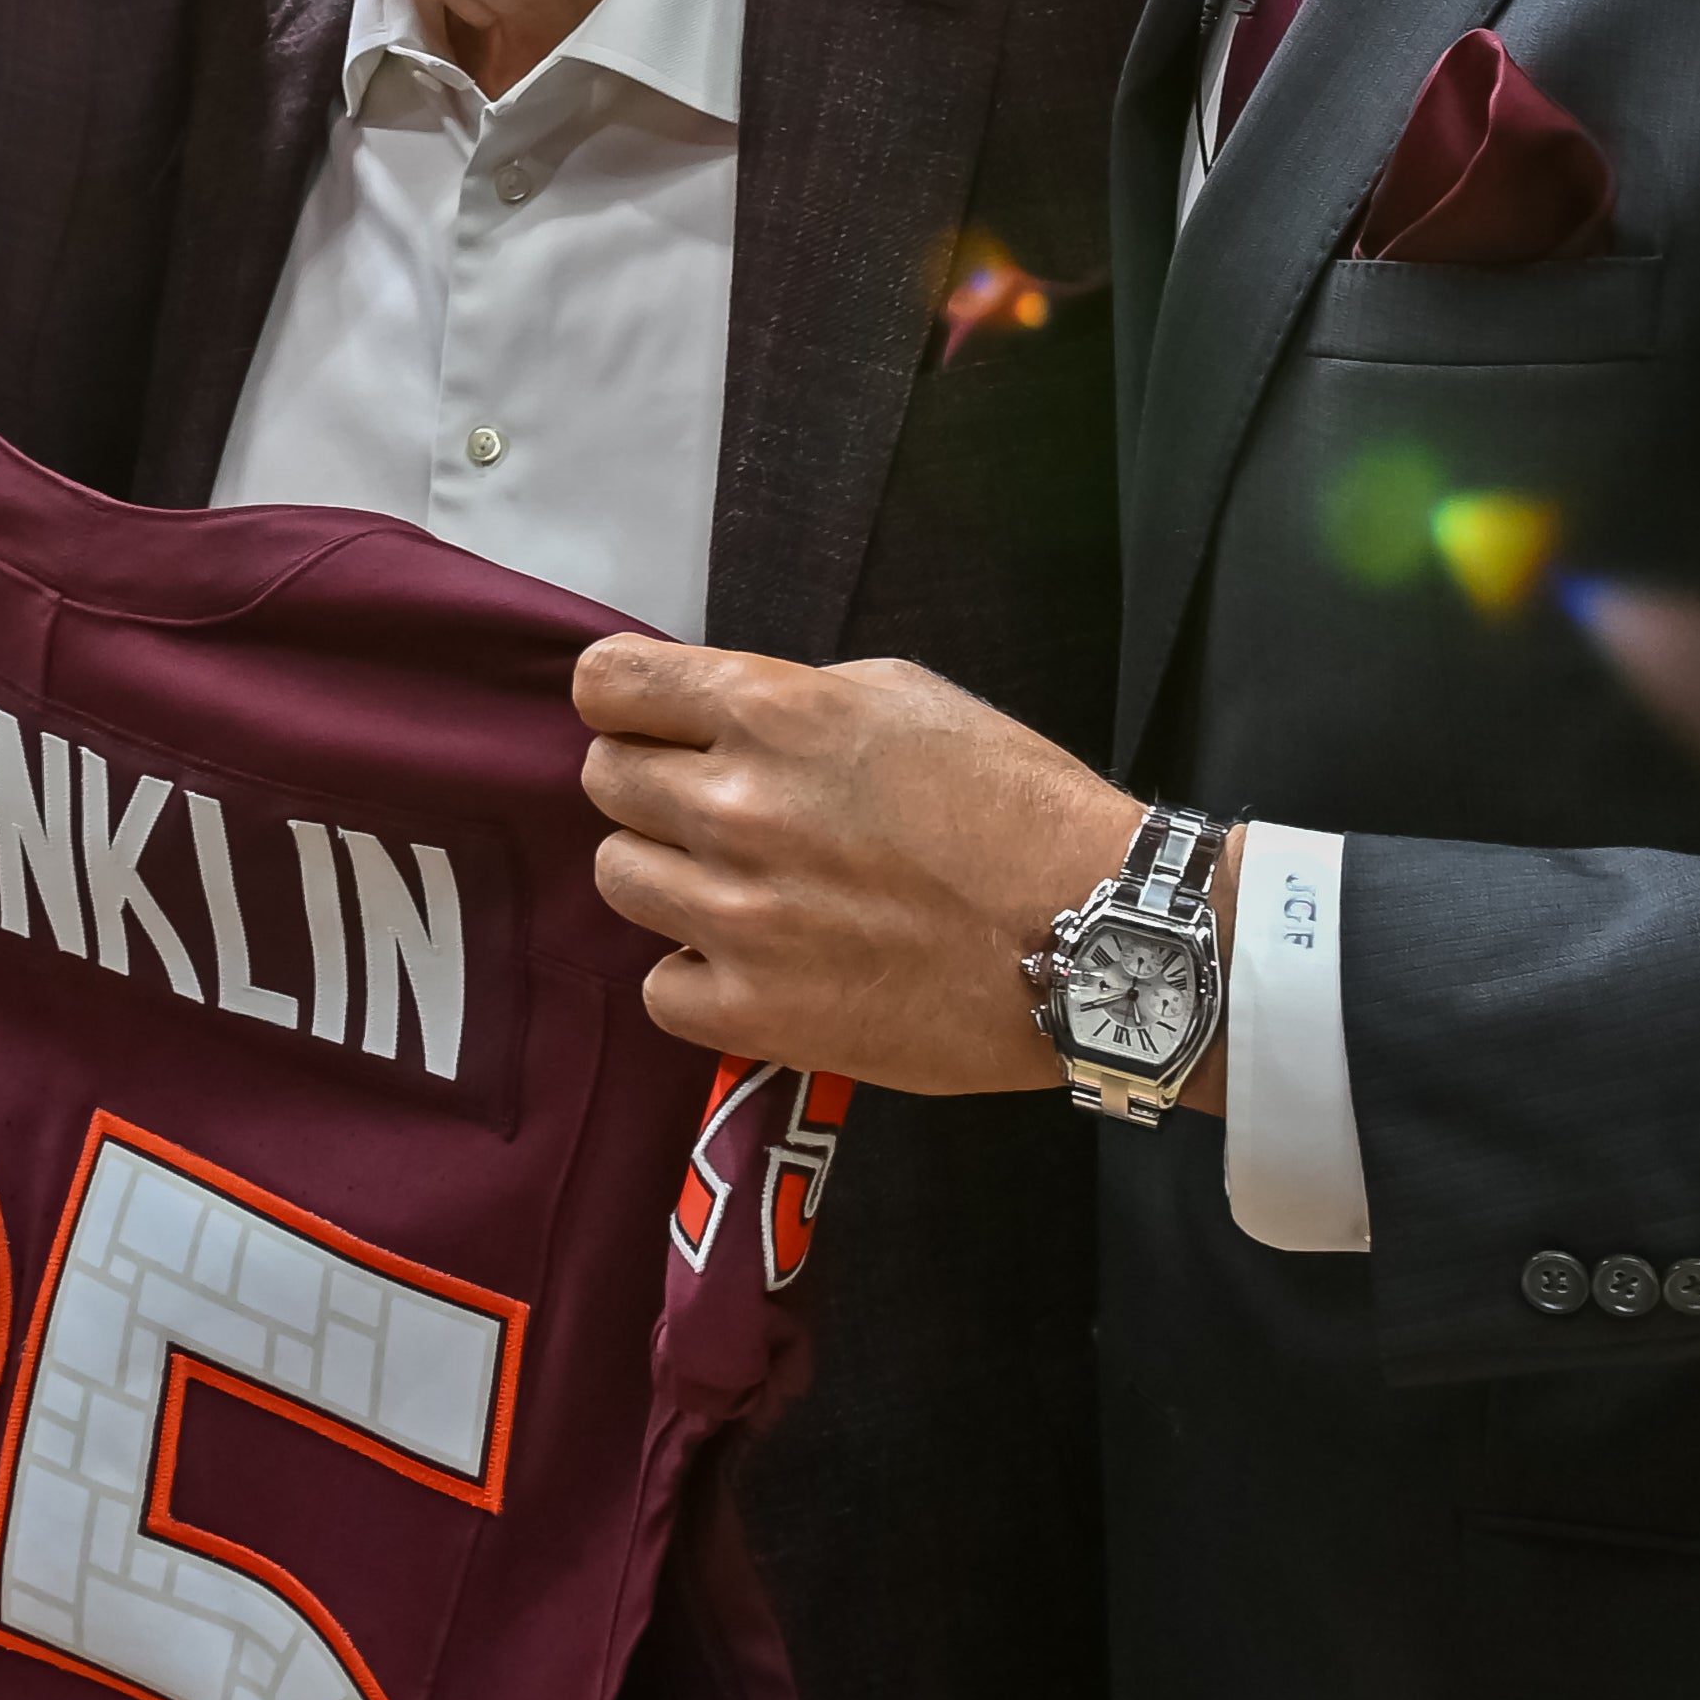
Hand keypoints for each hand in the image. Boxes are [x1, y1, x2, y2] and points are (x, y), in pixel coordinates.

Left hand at [576, 639, 1150, 1096]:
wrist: (1095, 933)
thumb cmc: (1015, 802)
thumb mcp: (904, 697)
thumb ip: (792, 702)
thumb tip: (719, 721)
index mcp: (769, 712)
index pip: (607, 685)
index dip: (622, 702)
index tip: (651, 723)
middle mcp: (734, 807)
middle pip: (604, 782)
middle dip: (651, 786)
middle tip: (719, 811)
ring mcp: (735, 917)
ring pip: (618, 878)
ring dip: (669, 877)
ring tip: (746, 889)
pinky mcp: (753, 1014)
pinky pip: (659, 986)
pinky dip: (698, 976)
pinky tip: (758, 964)